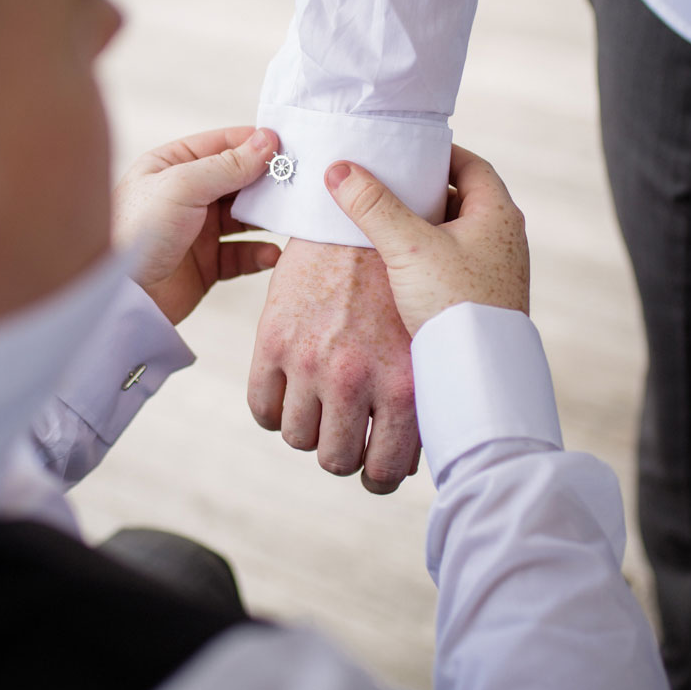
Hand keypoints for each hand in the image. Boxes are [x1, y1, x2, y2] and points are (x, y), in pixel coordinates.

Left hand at [114, 126, 283, 323]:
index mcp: (173, 165)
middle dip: (268, 182)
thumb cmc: (138, 230)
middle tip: (300, 184)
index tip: (291, 147)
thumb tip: (268, 140)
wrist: (121, 295)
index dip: (256, 144)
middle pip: (239, 180)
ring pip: (245, 218)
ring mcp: (197, 231)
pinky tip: (272, 255)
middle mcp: (187, 195)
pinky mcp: (206, 265)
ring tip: (293, 220)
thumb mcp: (182, 186)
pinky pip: (241, 255)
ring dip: (268, 219)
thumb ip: (227, 165)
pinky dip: (259, 254)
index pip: (223, 144)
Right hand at [247, 239, 419, 494]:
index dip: (382, 476)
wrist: (354, 213)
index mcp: (405, 381)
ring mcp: (310, 362)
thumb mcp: (427, 332)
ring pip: (300, 439)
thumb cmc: (403, 269)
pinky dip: (273, 412)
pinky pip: (263, 408)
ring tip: (320, 414)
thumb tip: (414, 449)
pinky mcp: (274, 340)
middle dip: (343, 456)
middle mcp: (356, 379)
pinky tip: (289, 397)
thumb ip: (419, 388)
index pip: (391, 469)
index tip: (377, 468)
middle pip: (338, 462)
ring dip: (308, 433)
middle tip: (348, 439)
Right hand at [325, 145, 528, 332]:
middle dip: (426, 193)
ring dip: (425, 228)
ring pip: (456, 235)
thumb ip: (372, 206)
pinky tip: (400, 269)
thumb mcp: (407, 247)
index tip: (406, 153)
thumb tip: (339, 170)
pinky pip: (454, 265)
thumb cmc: (453, 302)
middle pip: (463, 200)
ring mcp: (497, 273)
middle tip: (388, 186)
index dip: (438, 155)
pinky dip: (428, 258)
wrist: (477, 372)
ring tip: (386, 225)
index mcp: (499, 214)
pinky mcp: (484, 300)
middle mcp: (505, 240)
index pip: (471, 165)